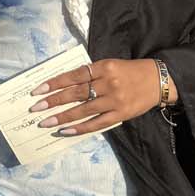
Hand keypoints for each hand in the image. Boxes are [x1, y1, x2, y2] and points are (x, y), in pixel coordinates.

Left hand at [28, 57, 177, 136]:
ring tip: (46, 122)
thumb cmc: (130, 71)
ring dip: (62, 117)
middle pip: (76, 93)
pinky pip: (96, 123)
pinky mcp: (121, 115)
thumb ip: (91, 73)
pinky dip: (79, 128)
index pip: (74, 75)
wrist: (158, 81)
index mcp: (104, 67)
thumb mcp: (111, 64)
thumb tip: (65, 84)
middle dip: (53, 101)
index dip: (55, 83)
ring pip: (83, 110)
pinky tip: (65, 131)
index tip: (38, 90)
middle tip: (36, 108)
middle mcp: (108, 83)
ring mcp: (114, 100)